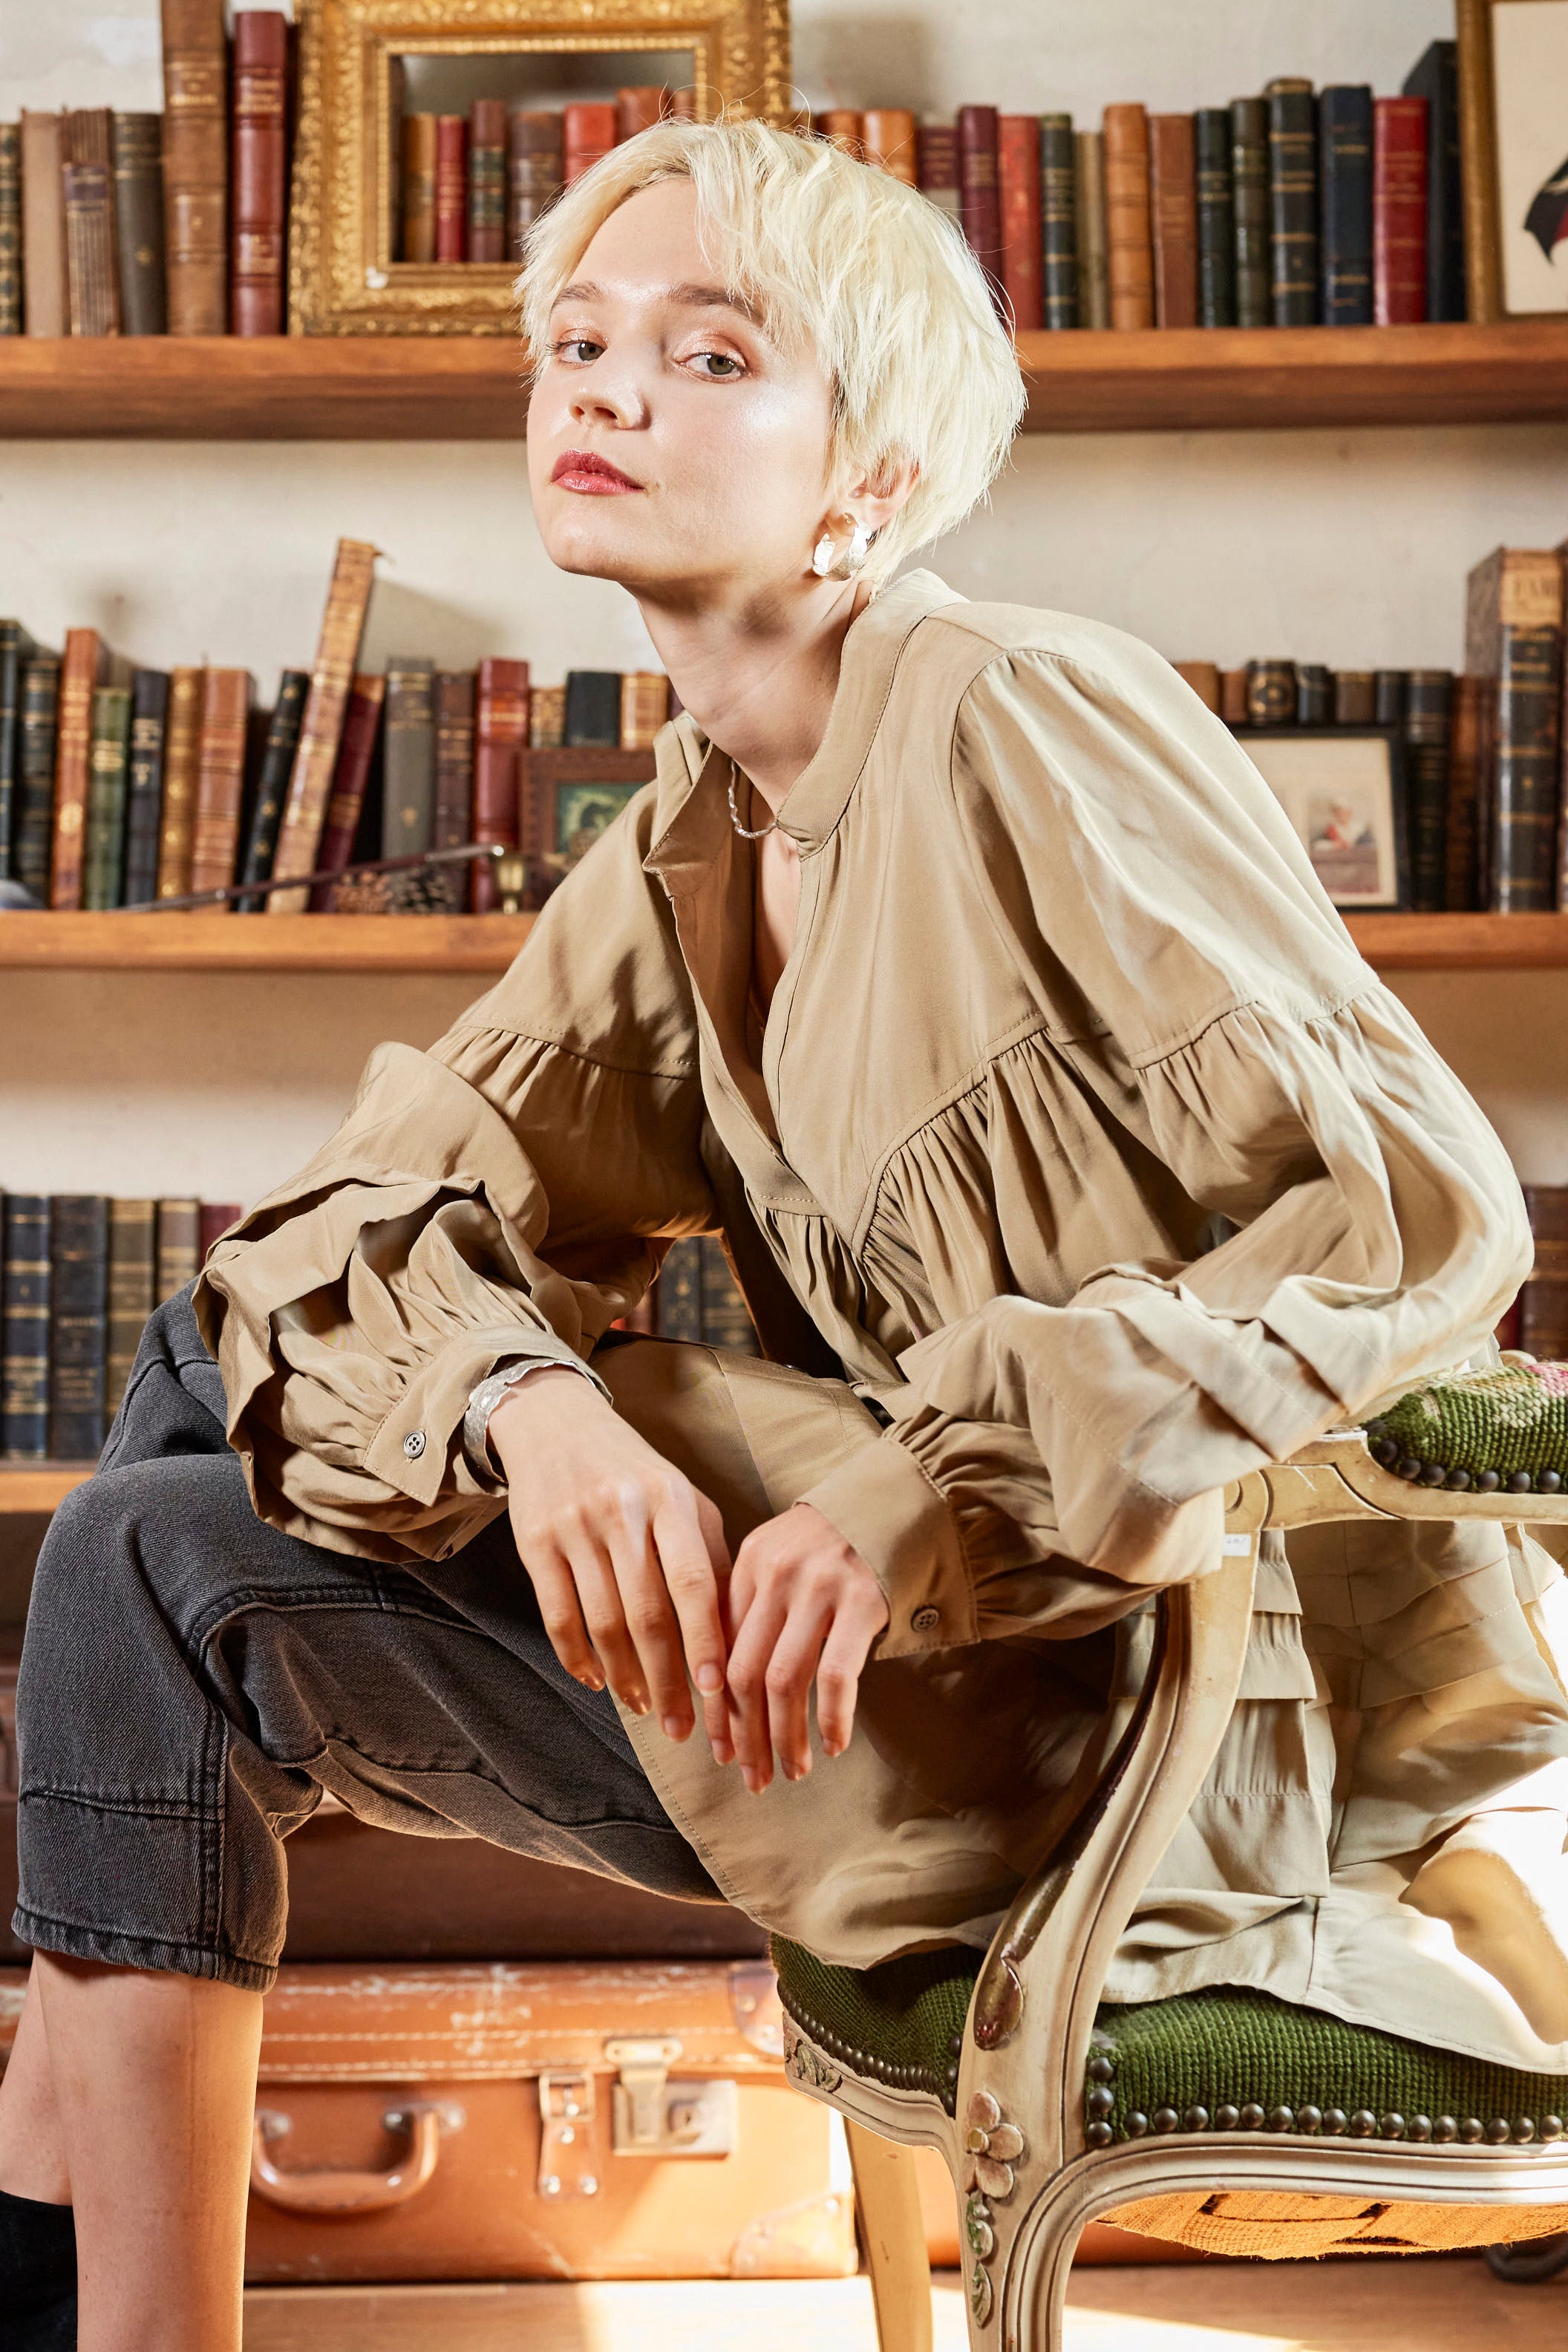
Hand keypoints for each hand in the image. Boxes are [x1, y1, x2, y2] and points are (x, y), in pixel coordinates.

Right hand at [489, 1368, 731, 1752]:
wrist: (557, 1424)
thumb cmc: (636, 1473)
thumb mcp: (682, 1499)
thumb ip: (709, 1560)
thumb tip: (734, 1637)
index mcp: (670, 1500)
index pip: (693, 1582)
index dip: (705, 1641)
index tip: (719, 1692)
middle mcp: (622, 1511)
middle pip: (648, 1615)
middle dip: (668, 1680)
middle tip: (684, 1727)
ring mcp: (575, 1526)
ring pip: (603, 1622)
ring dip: (626, 1677)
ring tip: (644, 1708)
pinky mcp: (534, 1542)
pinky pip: (558, 1616)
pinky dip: (577, 1657)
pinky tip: (597, 1680)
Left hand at [723, 1503, 888, 1792]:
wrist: (899, 1498)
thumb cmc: (835, 1539)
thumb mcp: (780, 1555)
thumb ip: (753, 1605)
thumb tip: (728, 1689)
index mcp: (747, 1565)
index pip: (720, 1651)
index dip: (718, 1710)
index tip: (721, 1751)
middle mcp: (776, 1575)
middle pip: (743, 1673)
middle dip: (745, 1735)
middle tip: (754, 1777)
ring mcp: (819, 1587)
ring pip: (783, 1682)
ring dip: (785, 1737)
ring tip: (792, 1771)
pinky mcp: (863, 1600)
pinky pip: (835, 1674)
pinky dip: (831, 1718)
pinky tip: (834, 1745)